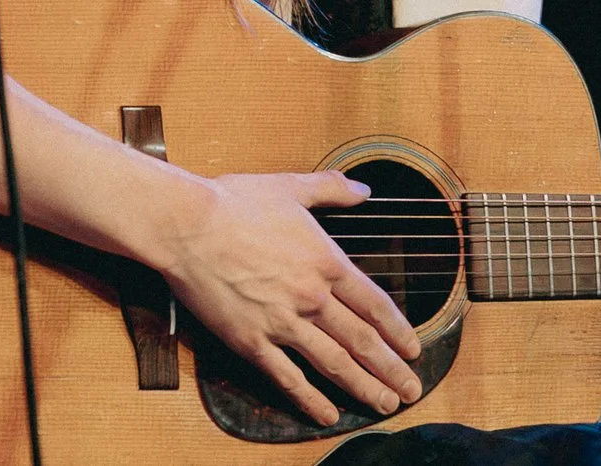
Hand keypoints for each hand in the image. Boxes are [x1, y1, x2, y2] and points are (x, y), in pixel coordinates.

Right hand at [152, 171, 425, 426]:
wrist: (187, 225)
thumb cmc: (235, 203)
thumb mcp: (292, 187)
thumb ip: (331, 189)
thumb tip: (362, 189)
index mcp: (326, 262)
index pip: (374, 305)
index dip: (399, 330)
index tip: (413, 348)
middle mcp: (311, 297)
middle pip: (362, 341)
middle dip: (391, 369)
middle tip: (411, 389)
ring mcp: (282, 322)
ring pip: (333, 363)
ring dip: (363, 387)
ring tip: (384, 404)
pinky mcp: (251, 341)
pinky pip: (287, 377)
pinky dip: (310, 399)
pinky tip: (327, 414)